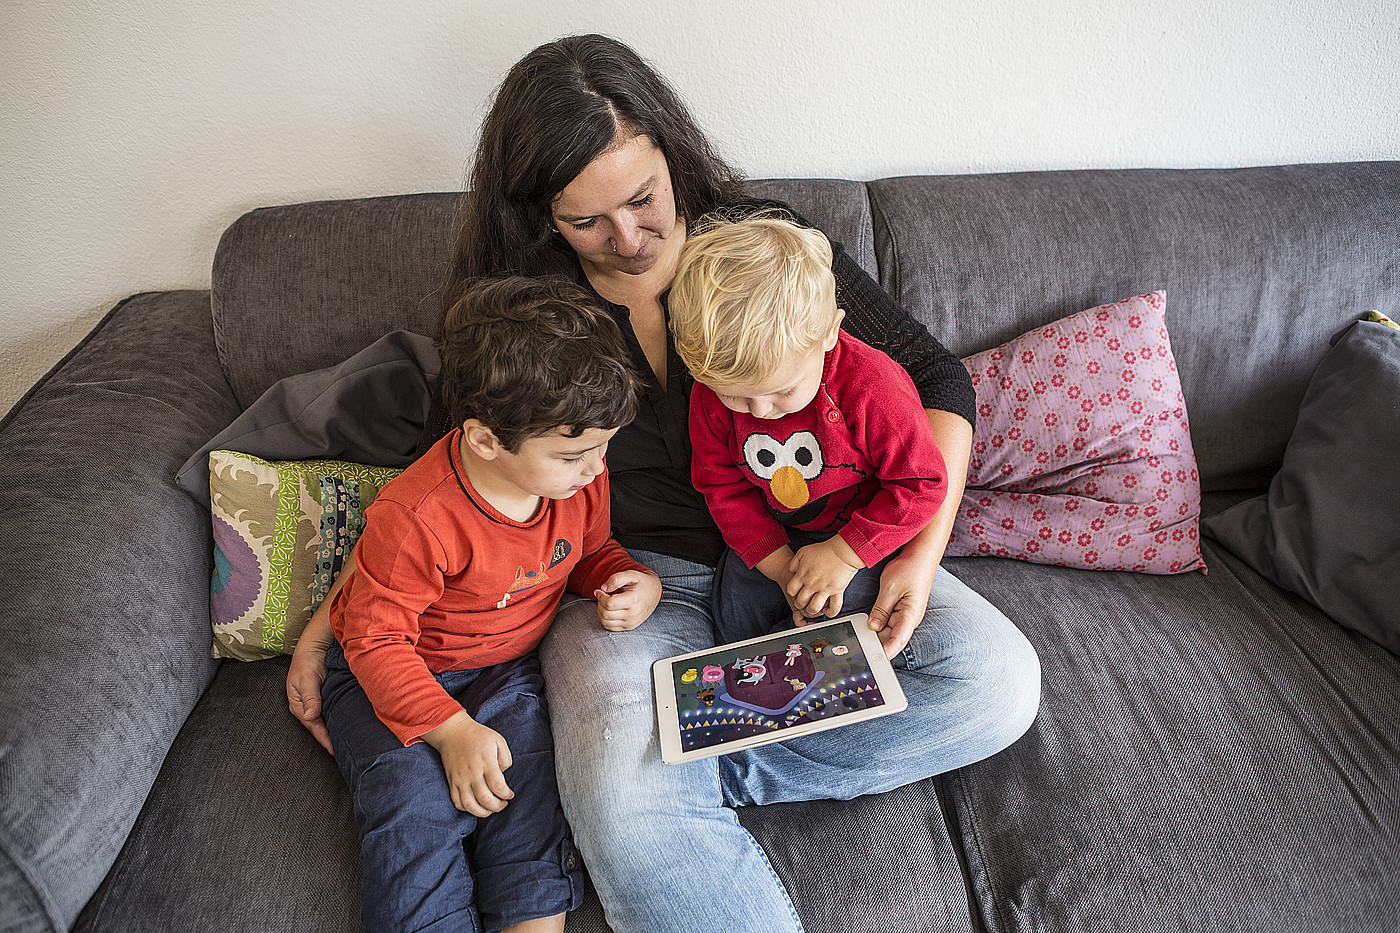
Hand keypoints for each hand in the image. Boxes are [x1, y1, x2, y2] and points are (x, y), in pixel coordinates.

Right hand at [287, 613, 335, 753]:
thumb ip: (310, 697)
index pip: (313, 726)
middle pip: (319, 727)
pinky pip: (330, 712)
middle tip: (344, 753)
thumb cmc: (307, 661)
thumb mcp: (306, 678)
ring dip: (334, 731)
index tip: (334, 750)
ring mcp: (315, 702)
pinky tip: (347, 725)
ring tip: (347, 744)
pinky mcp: (325, 697)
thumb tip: (310, 716)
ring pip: (325, 721)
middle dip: (329, 740)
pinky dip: (337, 720)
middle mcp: (307, 706)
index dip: (324, 739)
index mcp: (299, 705)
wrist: (314, 646)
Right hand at [422, 710, 514, 816]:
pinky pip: (457, 802)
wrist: (453, 732)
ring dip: (483, 812)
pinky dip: (467, 809)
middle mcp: (472, 772)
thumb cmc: (478, 736)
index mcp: (486, 761)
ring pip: (470, 805)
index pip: (498, 786)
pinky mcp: (451, 782)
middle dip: (497, 807)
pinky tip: (476, 805)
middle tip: (503, 804)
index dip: (506, 795)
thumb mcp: (498, 740)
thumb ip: (506, 758)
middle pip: (485, 799)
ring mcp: (460, 779)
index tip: (510, 794)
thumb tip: (504, 774)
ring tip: (490, 809)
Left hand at [594, 570, 661, 630]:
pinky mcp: (629, 627)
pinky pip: (610, 627)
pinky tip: (608, 610)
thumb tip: (603, 588)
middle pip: (606, 613)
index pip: (609, 603)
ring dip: (600, 612)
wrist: (655, 593)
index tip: (599, 591)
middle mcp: (633, 614)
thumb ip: (616, 578)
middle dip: (599, 603)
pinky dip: (605, 619)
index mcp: (633, 600)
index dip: (600, 596)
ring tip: (604, 603)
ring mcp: (631, 622)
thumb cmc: (641, 583)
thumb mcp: (631, 574)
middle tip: (601, 596)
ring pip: (606, 622)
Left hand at [786, 537, 862, 621]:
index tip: (796, 593)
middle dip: (800, 605)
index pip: (791, 590)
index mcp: (803, 575)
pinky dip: (831, 613)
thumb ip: (795, 562)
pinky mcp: (837, 591)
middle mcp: (812, 584)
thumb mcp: (803, 552)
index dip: (792, 593)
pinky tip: (828, 611)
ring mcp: (824, 589)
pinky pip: (834, 607)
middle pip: (800, 602)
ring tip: (814, 609)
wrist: (842, 550)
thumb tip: (791, 570)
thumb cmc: (824, 550)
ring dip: (812, 611)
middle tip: (803, 604)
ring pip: (814, 608)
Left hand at [866, 547, 936, 658]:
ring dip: (877, 636)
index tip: (876, 659)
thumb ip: (881, 609)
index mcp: (910, 615)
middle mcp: (909, 618)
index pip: (898, 640)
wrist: (920, 556)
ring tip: (861, 643)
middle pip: (892, 638)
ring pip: (889, 631)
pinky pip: (889, 622)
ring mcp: (905, 615)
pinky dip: (879, 625)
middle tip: (861, 654)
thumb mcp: (890, 588)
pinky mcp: (901, 610)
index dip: (887, 651)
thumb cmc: (910, 569)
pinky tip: (868, 628)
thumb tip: (873, 627)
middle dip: (878, 646)